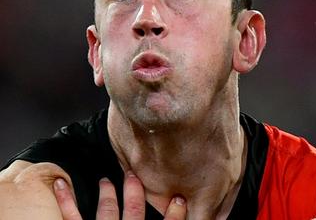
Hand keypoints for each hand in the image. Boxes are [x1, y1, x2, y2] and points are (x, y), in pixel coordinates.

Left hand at [53, 173, 185, 219]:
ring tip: (105, 181)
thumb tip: (175, 217)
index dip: (174, 213)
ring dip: (107, 193)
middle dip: (135, 192)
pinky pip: (72, 216)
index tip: (179, 199)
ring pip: (107, 210)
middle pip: (136, 212)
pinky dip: (66, 199)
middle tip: (133, 176)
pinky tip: (61, 184)